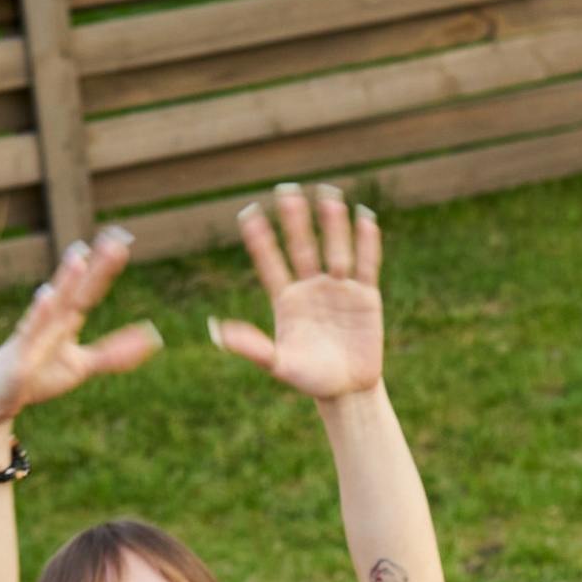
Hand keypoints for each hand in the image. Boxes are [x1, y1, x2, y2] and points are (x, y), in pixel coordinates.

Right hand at [0, 231, 161, 448]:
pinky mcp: (21, 358)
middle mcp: (50, 321)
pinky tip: (46, 296)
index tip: (122, 239)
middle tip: (112, 240)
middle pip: (76, 291)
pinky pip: (31, 336)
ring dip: (65, 282)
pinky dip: (38, 316)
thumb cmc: (38, 377)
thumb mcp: (81, 365)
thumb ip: (113, 354)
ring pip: (53, 307)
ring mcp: (34, 337)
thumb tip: (151, 340)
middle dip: (95, 268)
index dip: (105, 268)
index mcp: (65, 320)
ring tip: (79, 257)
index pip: (88, 290)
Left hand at [211, 185, 386, 409]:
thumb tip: (216, 331)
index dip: (260, 241)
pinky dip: (366, 244)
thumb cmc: (309, 378)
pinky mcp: (366, 296)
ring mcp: (338, 288)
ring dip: (332, 226)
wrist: (347, 391)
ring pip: (334, 250)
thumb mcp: (278, 364)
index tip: (248, 214)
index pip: (270, 263)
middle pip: (301, 248)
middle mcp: (310, 286)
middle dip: (295, 222)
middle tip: (286, 191)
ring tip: (328, 197)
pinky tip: (364, 219)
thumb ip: (251, 347)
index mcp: (286, 299)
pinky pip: (366, 265)